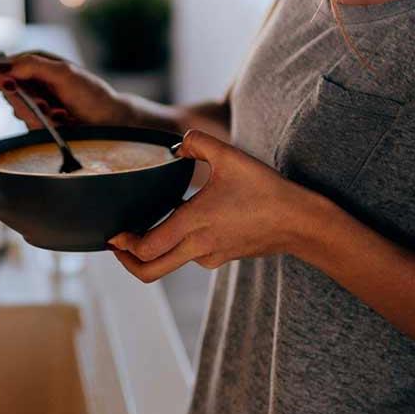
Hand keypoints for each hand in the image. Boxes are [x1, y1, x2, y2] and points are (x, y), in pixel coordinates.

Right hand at [0, 51, 139, 128]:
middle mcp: (31, 82)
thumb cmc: (91, 93)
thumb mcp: (63, 73)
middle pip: (6, 94)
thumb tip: (5, 67)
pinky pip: (30, 127)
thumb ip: (33, 66)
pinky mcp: (39, 122)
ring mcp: (34, 103)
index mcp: (34, 63)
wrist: (111, 121)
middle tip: (45, 106)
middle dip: (26, 103)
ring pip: (19, 112)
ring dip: (38, 116)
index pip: (0, 69)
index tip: (11, 87)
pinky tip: (62, 122)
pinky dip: (46, 126)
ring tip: (60, 114)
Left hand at [109, 130, 323, 282]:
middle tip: (117, 244)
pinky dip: (176, 244)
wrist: (300, 222)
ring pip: (169, 263)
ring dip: (154, 249)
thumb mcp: (230, 157)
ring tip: (146, 224)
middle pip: (150, 271)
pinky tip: (181, 220)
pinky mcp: (222, 257)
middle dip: (128, 261)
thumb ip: (198, 142)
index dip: (124, 246)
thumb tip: (177, 142)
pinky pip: (189, 256)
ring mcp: (211, 256)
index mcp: (194, 223)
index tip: (114, 234)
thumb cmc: (266, 190)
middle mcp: (198, 246)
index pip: (146, 249)